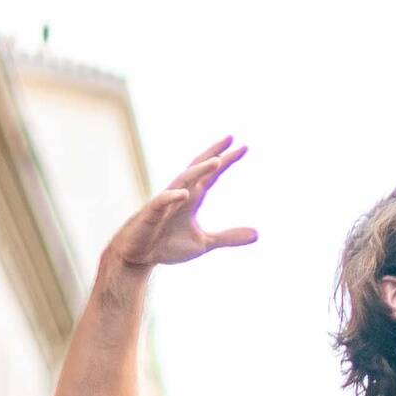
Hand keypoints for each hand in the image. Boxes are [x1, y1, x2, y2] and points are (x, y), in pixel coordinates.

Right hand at [106, 136, 259, 278]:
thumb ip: (229, 237)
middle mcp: (180, 194)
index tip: (244, 147)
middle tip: (231, 138)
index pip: (212, 175)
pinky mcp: (150, 215)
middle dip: (214, 153)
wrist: (138, 257)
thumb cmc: (167, 245)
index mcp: (192, 198)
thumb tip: (257, 234)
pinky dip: (172, 197)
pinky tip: (184, 194)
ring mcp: (164, 202)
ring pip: (182, 181)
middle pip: (198, 168)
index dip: (227, 161)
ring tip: (216, 162)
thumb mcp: (204, 243)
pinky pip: (161, 203)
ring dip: (199, 171)